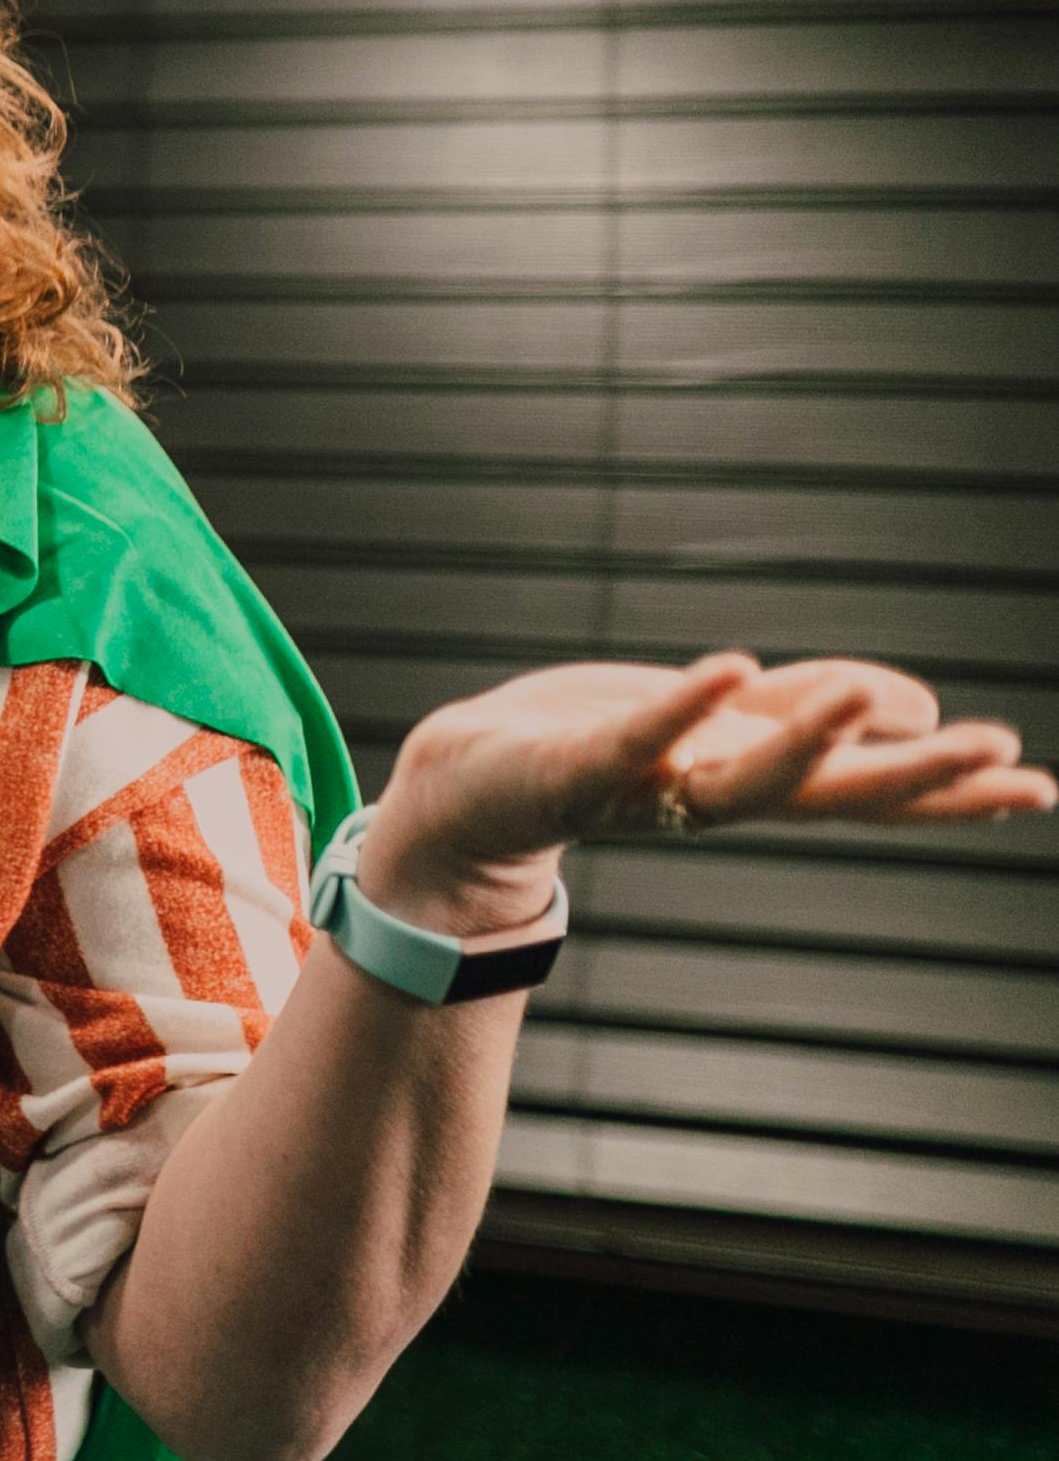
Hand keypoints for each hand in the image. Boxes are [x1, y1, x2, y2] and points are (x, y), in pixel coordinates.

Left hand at [362, 653, 1055, 933]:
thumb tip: (916, 703)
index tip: (1038, 788)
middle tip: (1010, 762)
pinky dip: (682, 708)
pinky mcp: (572, 767)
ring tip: (882, 702)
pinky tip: (735, 665)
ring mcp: (643, 789)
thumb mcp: (709, 718)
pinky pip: (635, 738)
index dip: (948, 790)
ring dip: (815, 738)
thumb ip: (799, 710)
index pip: (863, 787)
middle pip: (827, 796)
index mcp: (744, 780)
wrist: (460, 789)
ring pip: (743, 778)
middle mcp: (706, 796)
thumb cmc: (585, 748)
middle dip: (918, 781)